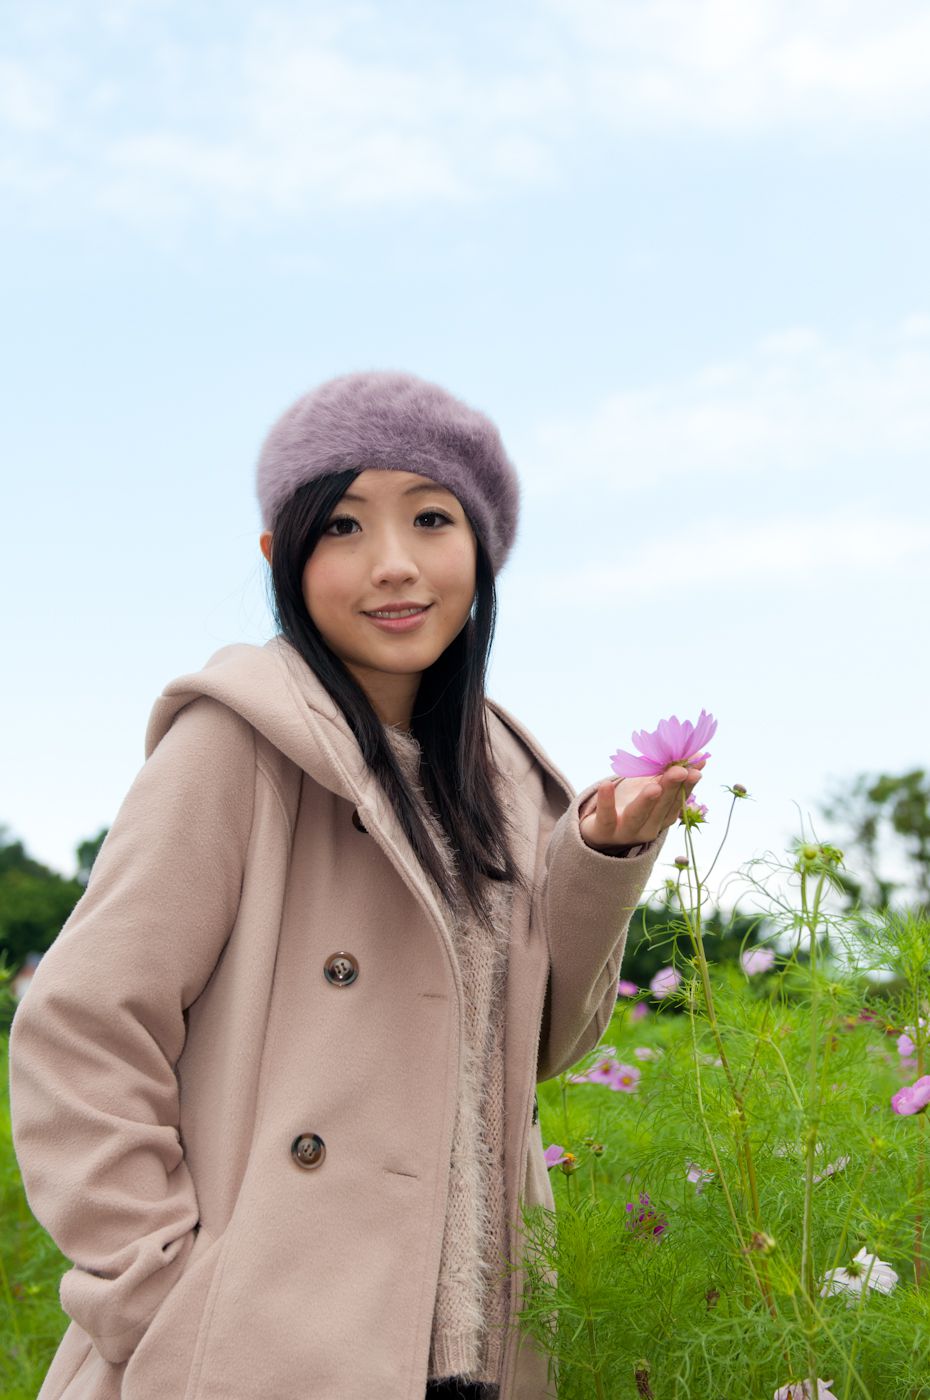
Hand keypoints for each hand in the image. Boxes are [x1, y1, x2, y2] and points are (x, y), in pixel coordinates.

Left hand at [579, 759, 705, 851]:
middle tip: (679, 770)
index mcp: (663, 818)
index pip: (677, 801)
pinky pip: (606, 816)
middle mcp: (649, 828)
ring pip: (637, 816)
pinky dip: (606, 801)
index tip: (696, 769)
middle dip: (670, 788)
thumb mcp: (650, 786)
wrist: (601, 829)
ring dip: (646, 801)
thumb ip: (669, 772)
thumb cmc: (630, 803)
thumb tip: (696, 754)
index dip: (687, 785)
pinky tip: (606, 784)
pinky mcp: (604, 830)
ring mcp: (626, 831)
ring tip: (654, 787)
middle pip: (661, 807)